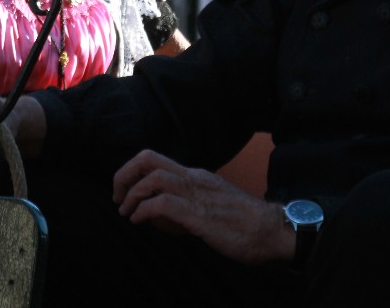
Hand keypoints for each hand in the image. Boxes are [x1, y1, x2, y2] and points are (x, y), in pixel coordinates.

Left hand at [113, 150, 292, 264]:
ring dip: (132, 195)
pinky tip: (140, 221)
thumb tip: (164, 217)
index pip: (157, 160)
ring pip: (153, 178)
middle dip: (125, 174)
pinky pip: (163, 203)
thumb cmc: (245, 224)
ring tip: (126, 212)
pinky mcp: (200, 214)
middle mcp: (195, 178)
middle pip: (149, 159)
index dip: (133, 172)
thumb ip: (190, 206)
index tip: (124, 192)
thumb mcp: (213, 206)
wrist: (272, 231)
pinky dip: (144, 210)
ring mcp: (198, 194)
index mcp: (197, 176)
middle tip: (117, 197)